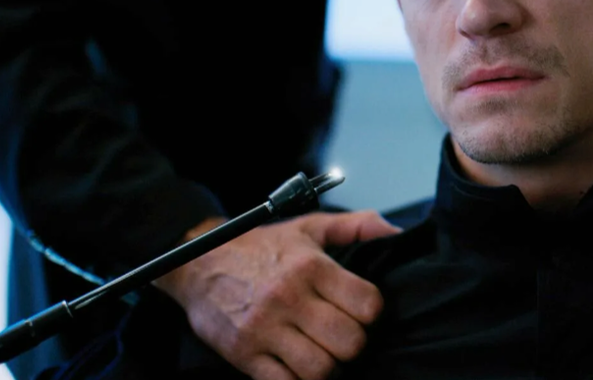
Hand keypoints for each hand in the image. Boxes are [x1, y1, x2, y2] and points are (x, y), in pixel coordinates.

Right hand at [154, 210, 402, 379]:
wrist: (198, 263)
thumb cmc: (260, 248)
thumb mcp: (308, 228)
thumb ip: (354, 227)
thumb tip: (394, 231)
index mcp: (311, 266)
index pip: (367, 304)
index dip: (371, 312)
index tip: (360, 312)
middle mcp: (289, 297)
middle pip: (349, 342)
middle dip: (352, 344)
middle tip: (340, 337)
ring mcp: (265, 329)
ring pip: (320, 369)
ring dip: (327, 366)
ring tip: (320, 353)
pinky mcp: (244, 354)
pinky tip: (296, 366)